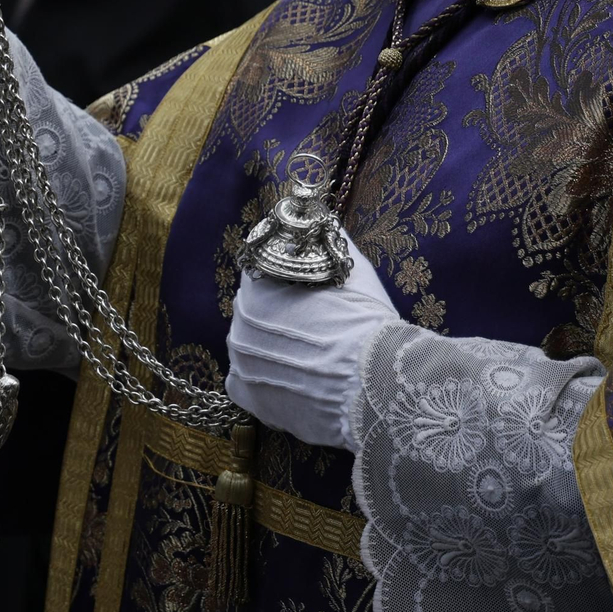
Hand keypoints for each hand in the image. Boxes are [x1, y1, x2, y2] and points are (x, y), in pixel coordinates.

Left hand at [225, 233, 401, 450]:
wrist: (374, 385)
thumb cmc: (365, 324)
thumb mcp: (351, 272)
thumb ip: (327, 240)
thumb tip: (316, 217)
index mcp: (257, 287)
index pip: (261, 270)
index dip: (284, 278)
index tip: (305, 290)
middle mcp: (238, 322)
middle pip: (253, 310)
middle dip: (276, 314)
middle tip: (312, 326)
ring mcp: (238, 360)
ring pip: (249, 345)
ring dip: (270, 347)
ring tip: (307, 356)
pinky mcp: (244, 394)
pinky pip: (246, 380)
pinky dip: (264, 378)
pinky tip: (293, 379)